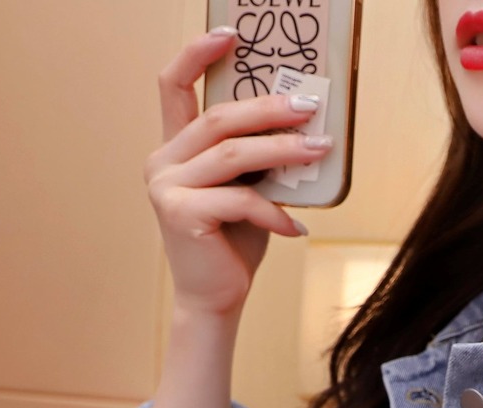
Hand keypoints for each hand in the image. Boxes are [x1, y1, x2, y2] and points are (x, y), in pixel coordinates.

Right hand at [145, 29, 334, 315]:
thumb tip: (303, 126)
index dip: (198, 53)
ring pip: (233, 154)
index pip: (174, 86)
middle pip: (220, 118)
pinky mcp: (180, 213)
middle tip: (309, 106)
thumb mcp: (246, 191)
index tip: (232, 34)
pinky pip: (239, 199)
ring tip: (318, 151)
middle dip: (269, 109)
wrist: (214, 299)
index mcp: (175, 148)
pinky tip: (296, 228)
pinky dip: (273, 212)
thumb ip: (257, 160)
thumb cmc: (233, 244)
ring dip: (282, 151)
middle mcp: (163, 161)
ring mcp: (167, 186)